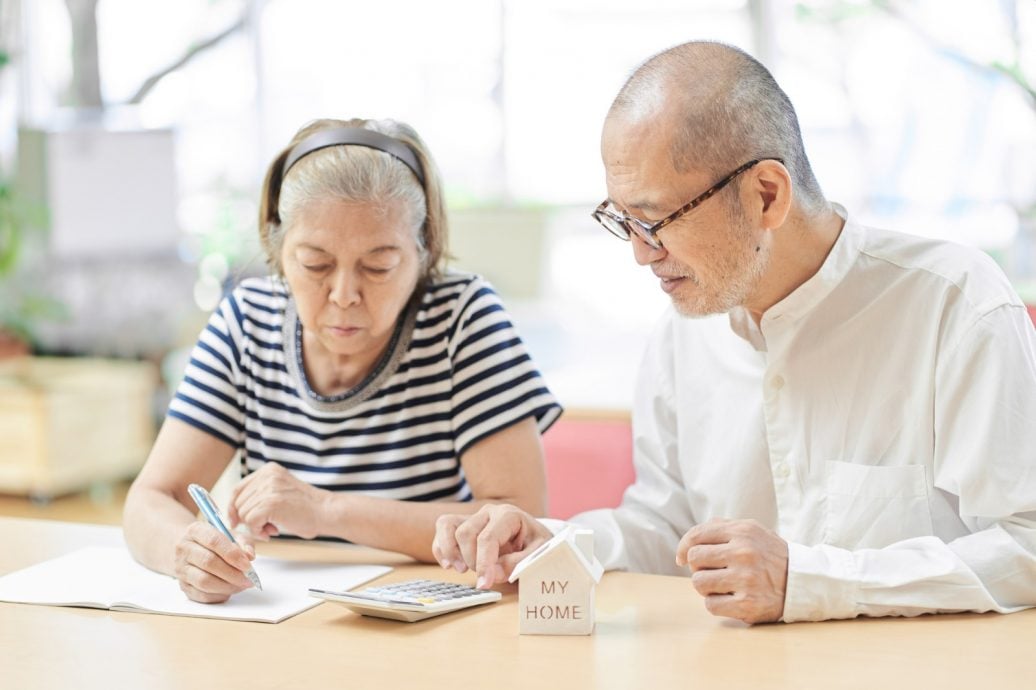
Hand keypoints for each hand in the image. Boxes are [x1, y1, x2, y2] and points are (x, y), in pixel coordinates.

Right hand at [174, 521, 256, 602]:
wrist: (191, 550)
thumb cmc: (216, 542)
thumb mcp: (231, 535)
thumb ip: (243, 543)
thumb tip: (250, 556)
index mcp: (196, 530)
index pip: (214, 541)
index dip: (233, 554)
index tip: (247, 565)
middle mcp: (184, 548)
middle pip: (208, 562)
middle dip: (232, 573)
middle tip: (248, 579)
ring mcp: (180, 568)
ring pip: (204, 581)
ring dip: (227, 586)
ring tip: (241, 585)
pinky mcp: (183, 585)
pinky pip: (201, 595)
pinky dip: (219, 595)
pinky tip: (230, 590)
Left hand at [228, 462, 330, 539]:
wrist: (327, 512)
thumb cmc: (306, 508)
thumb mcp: (280, 492)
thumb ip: (260, 496)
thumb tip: (233, 515)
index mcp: (269, 470)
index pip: (238, 489)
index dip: (233, 507)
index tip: (234, 521)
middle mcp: (267, 475)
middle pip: (238, 503)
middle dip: (248, 520)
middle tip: (267, 527)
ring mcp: (269, 488)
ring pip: (243, 514)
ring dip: (256, 527)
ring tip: (273, 527)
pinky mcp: (271, 503)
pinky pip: (251, 522)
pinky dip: (259, 531)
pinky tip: (273, 530)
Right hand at [432, 504, 551, 587]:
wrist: (534, 536)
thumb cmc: (537, 545)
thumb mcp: (538, 555)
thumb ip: (518, 564)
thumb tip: (492, 574)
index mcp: (508, 515)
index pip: (488, 538)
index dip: (483, 564)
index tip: (484, 584)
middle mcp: (488, 512)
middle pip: (466, 533)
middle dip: (472, 560)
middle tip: (485, 578)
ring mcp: (474, 516)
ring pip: (449, 526)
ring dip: (450, 551)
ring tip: (461, 569)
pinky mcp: (464, 524)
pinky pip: (443, 528)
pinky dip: (441, 547)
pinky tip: (449, 564)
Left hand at [675, 518, 787, 623]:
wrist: (802, 582)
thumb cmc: (768, 555)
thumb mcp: (750, 531)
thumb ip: (719, 528)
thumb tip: (686, 545)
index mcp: (742, 532)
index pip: (696, 536)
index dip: (683, 547)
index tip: (682, 558)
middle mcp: (744, 553)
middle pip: (694, 559)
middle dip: (698, 567)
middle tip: (713, 571)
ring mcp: (746, 579)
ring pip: (699, 583)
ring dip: (707, 586)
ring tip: (723, 585)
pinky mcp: (748, 604)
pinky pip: (710, 605)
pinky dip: (716, 603)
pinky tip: (731, 598)